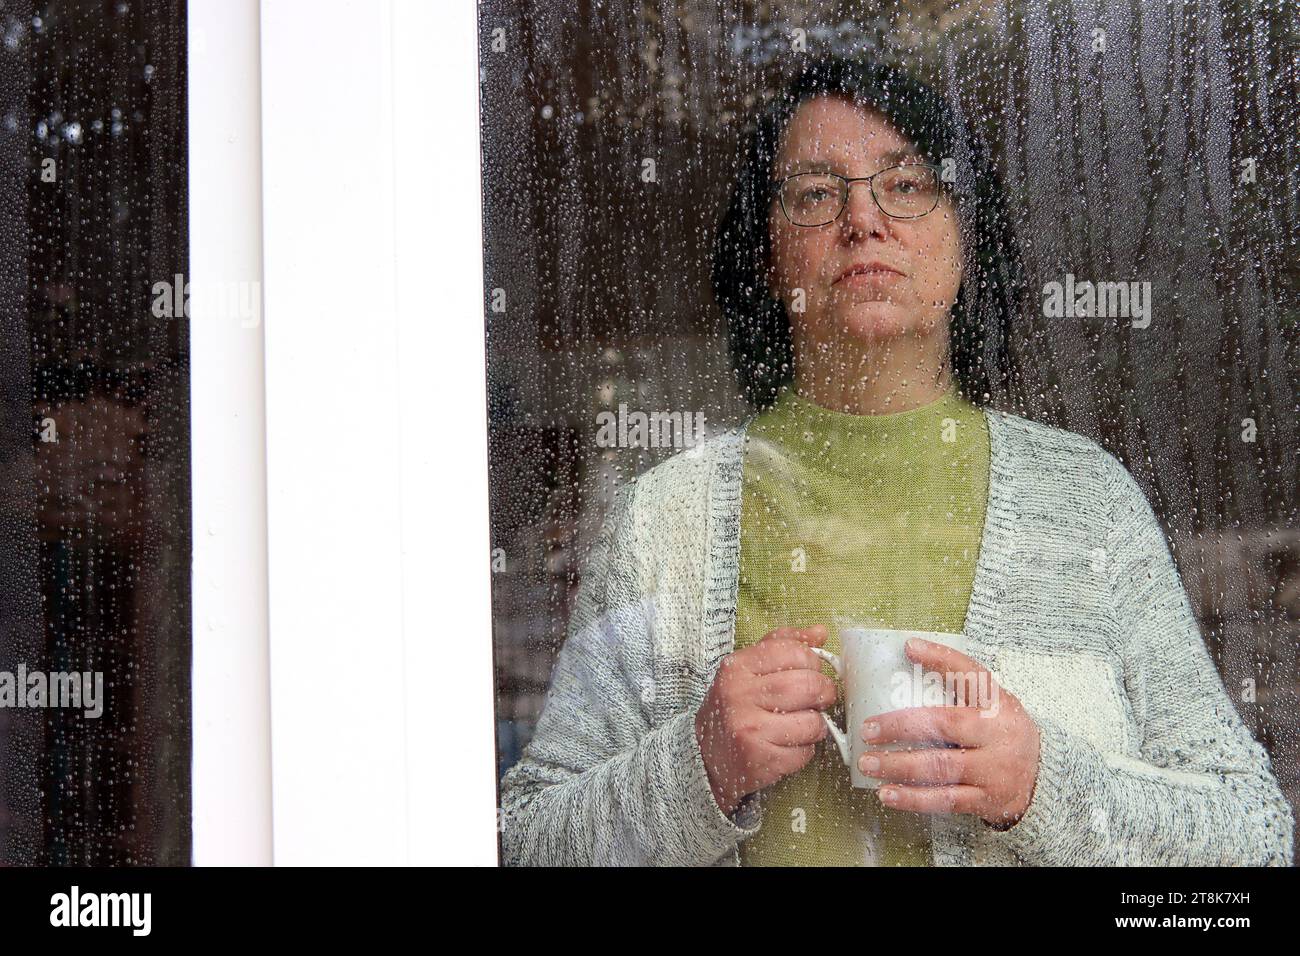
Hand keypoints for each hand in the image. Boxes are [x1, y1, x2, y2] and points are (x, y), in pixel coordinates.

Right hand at [694, 625, 836, 815]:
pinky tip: (788, 746)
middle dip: (824, 693)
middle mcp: (739, 694)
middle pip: (807, 685)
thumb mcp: (749, 670)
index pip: (793, 651)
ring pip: (811, 721)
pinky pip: (804, 752)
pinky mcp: (759, 758)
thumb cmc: (735, 709)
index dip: (814, 662)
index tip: (812, 672)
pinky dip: (804, 751)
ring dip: (816, 726)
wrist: (705, 757)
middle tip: (820, 700)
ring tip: (802, 726)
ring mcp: (748, 728)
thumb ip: (783, 646)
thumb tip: (820, 632)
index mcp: (737, 667)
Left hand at [856, 638, 1040, 827]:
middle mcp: (996, 734)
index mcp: (997, 703)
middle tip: (868, 729)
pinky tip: (887, 794)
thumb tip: (907, 658)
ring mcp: (993, 769)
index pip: (970, 674)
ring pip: (941, 766)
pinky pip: (945, 800)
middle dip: (901, 726)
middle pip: (945, 725)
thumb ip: (958, 689)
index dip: (940, 659)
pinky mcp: (986, 800)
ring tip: (868, 763)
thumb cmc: (1003, 734)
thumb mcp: (992, 705)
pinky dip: (913, 799)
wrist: (1046, 778)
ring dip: (898, 765)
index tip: (909, 647)